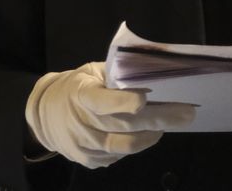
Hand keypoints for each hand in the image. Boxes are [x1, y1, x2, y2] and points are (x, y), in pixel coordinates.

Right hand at [25, 62, 195, 168]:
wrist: (44, 113)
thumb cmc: (79, 87)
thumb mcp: (94, 72)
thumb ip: (119, 73)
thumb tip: (156, 71)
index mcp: (81, 94)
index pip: (101, 100)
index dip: (122, 101)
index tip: (144, 99)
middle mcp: (80, 122)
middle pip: (124, 125)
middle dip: (160, 119)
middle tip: (187, 114)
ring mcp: (83, 145)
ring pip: (126, 145)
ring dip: (152, 135)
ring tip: (168, 125)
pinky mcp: (88, 160)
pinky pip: (119, 155)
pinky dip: (137, 144)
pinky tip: (146, 133)